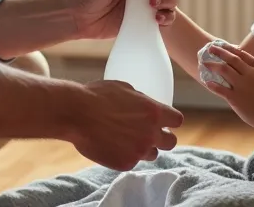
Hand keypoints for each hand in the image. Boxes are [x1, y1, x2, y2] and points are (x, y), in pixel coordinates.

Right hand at [67, 80, 183, 170]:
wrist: (76, 114)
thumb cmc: (97, 96)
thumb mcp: (125, 89)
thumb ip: (141, 101)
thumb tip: (143, 105)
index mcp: (154, 112)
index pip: (177, 120)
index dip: (171, 121)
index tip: (165, 122)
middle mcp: (151, 133)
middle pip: (171, 142)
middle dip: (162, 138)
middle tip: (149, 134)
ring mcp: (139, 151)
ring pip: (152, 154)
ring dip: (143, 148)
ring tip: (126, 140)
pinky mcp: (125, 164)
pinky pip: (132, 162)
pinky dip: (124, 156)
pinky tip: (111, 146)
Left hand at [202, 43, 253, 127]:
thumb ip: (250, 69)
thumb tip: (233, 61)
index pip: (242, 54)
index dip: (230, 48)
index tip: (221, 45)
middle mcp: (250, 75)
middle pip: (232, 59)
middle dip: (219, 52)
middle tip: (210, 49)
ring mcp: (242, 86)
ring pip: (224, 70)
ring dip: (212, 65)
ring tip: (204, 63)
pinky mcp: (235, 98)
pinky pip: (220, 88)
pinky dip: (212, 84)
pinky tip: (206, 81)